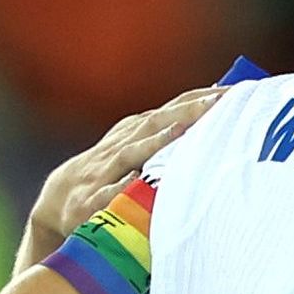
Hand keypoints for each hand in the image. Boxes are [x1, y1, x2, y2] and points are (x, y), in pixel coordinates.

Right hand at [21, 84, 219, 268]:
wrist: (57, 203)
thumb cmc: (108, 173)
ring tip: (183, 129)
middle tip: (221, 101)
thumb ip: (168, 133)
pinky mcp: (92, 202)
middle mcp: (121, 147)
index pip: (171, 109)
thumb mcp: (136, 147)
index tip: (236, 91)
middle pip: (157, 123)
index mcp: (134, 133)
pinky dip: (123, 186)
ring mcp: (105, 173)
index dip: (200, 98)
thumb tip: (210, 108)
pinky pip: (109, 193)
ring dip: (157, 141)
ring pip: (132, 153)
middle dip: (188, 111)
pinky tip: (137, 181)